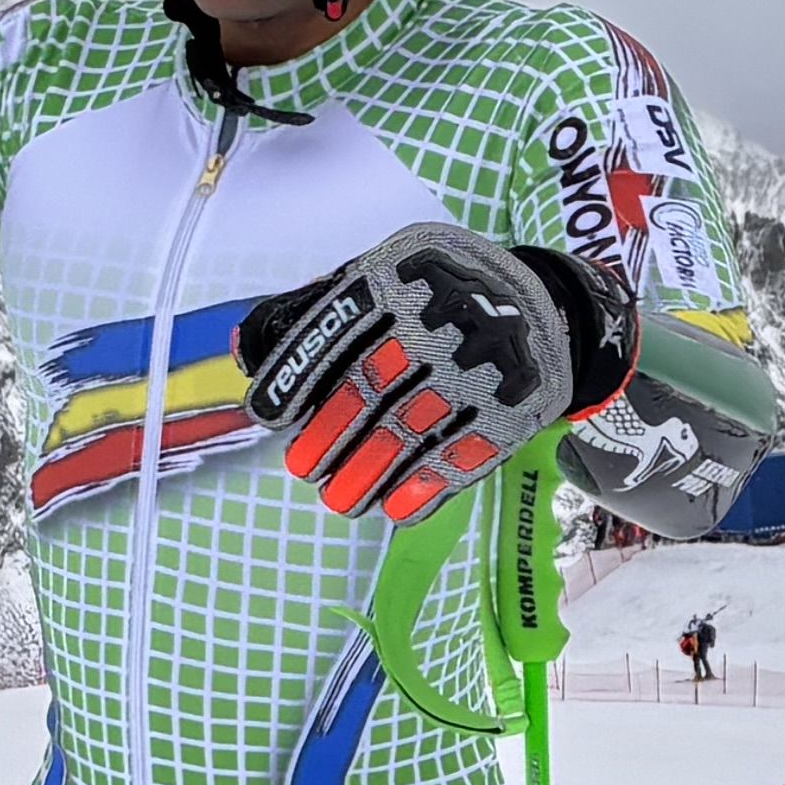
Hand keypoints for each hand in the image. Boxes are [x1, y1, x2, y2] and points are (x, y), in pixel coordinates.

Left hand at [235, 225, 628, 521]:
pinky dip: (426, 486)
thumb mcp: (380, 278)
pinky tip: (396, 507)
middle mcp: (442, 318)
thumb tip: (243, 347)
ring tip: (339, 499)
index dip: (296, 375)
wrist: (541, 305)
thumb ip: (312, 310)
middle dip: (331, 433)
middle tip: (303, 467)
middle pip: (374, 384)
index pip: (336, 327)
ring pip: (413, 427)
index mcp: (401, 277)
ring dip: (369, 471)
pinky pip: (464, 453)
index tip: (269, 417)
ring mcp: (480, 366)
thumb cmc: (436, 295)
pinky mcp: (513, 407)